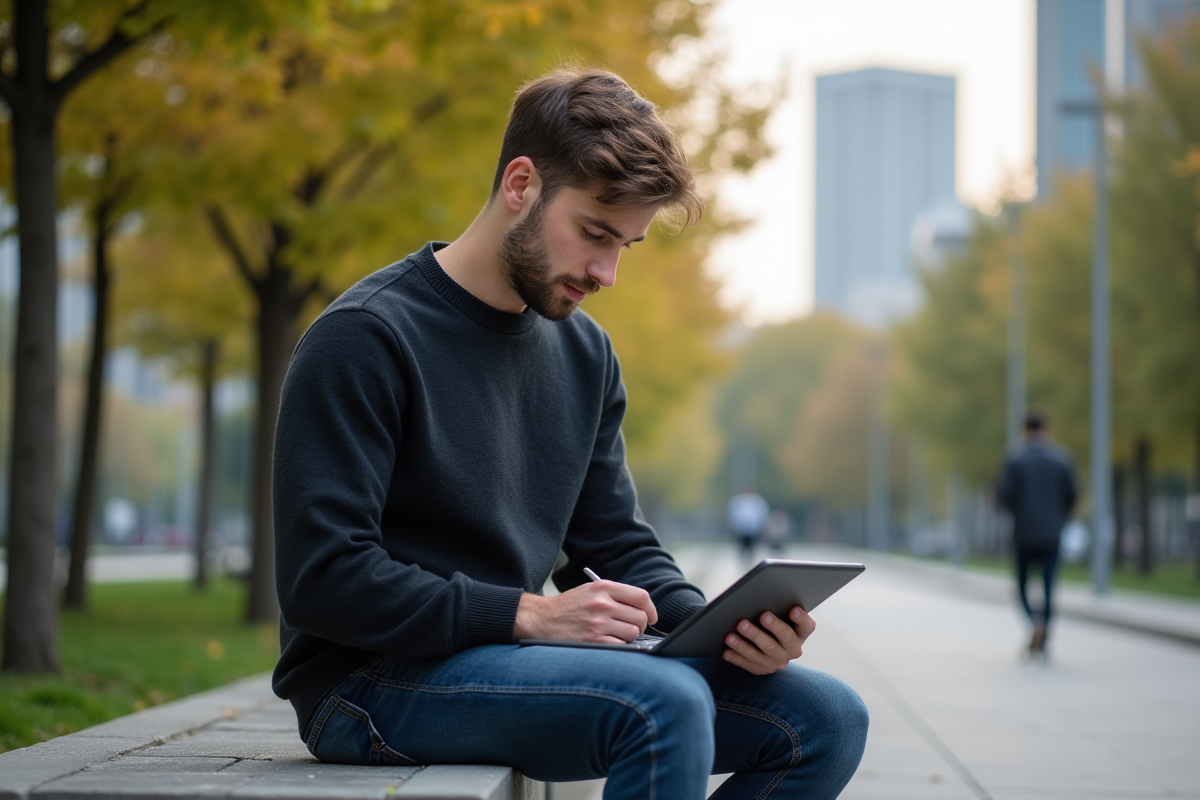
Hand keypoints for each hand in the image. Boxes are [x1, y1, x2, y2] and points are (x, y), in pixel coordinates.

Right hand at [514, 580, 658, 643]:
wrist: (541, 619)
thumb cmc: (568, 607)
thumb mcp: (590, 591)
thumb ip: (614, 595)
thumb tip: (643, 609)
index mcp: (603, 588)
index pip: (641, 596)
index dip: (651, 609)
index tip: (652, 617)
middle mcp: (602, 603)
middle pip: (641, 617)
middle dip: (641, 625)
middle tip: (632, 628)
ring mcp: (598, 623)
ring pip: (633, 633)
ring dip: (629, 637)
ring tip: (617, 635)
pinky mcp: (593, 640)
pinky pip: (621, 646)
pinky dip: (619, 646)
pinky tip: (609, 642)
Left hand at [722, 606, 814, 674]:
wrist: (770, 648)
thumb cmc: (774, 624)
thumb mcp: (782, 618)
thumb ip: (779, 609)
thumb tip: (763, 596)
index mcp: (800, 633)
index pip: (807, 626)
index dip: (802, 618)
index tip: (794, 609)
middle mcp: (792, 649)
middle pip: (783, 638)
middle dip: (772, 626)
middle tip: (762, 615)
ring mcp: (776, 662)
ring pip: (761, 653)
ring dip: (745, 644)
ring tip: (731, 635)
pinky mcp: (762, 669)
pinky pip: (747, 664)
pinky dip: (736, 657)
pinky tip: (726, 651)